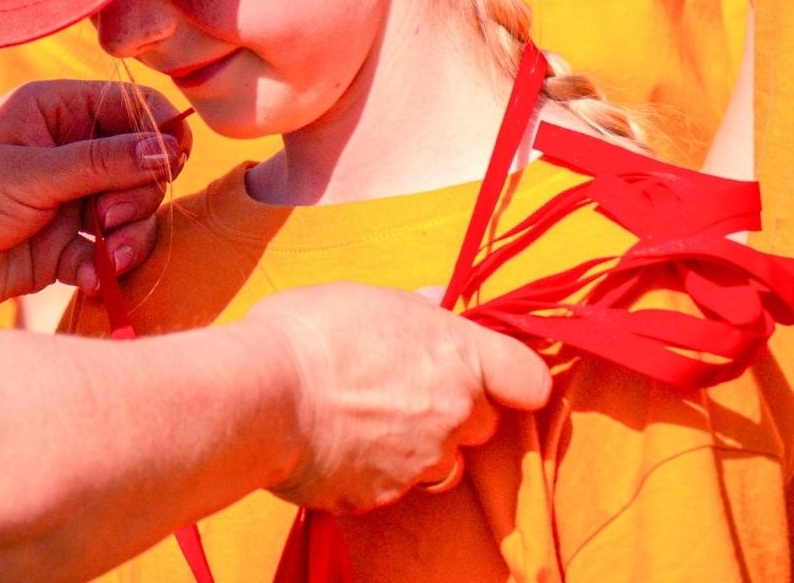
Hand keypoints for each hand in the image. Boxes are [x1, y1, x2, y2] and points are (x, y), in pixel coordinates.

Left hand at [0, 80, 191, 316]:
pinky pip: (106, 254)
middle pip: (144, 166)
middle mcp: (70, 152)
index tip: (169, 163)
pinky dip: (107, 269)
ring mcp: (68, 202)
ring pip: (133, 214)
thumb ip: (102, 162)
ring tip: (107, 255)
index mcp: (58, 110)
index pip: (135, 109)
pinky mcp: (61, 249)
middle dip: (141, 194)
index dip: (161, 134)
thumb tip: (169, 146)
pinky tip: (93, 281)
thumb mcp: (28, 172)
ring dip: (130, 236)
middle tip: (110, 216)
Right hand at [244, 283, 551, 513]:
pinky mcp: (385, 496)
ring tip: (372, 423)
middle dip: (457, 411)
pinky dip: (377, 471)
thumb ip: (414, 309)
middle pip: (484, 423)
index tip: (499, 376)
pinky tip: (343, 446)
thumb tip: (437, 299)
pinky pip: (395, 486)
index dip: (516, 379)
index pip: (529, 379)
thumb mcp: (368, 298)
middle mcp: (453, 412)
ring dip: (423, 448)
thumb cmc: (313, 332)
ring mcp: (422, 461)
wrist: (263, 394)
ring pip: (444, 463)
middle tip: (410, 391)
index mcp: (459, 354)